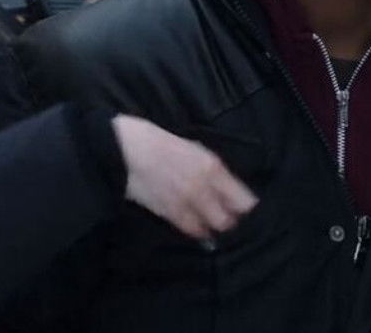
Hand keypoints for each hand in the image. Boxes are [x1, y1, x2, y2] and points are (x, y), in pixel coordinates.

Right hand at [112, 114, 258, 240]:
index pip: (242, 199)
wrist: (124, 151)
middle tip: (230, 216)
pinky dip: (197, 230)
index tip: (245, 206)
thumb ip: (211, 167)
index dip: (247, 205)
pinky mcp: (169, 214)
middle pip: (229, 220)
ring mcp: (186, 204)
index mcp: (212, 166)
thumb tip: (226, 184)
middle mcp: (204, 188)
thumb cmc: (158, 140)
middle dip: (232, 219)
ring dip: (214, 226)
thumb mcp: (193, 147)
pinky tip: (198, 227)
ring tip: (213, 222)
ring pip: (212, 228)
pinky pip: (191, 230)